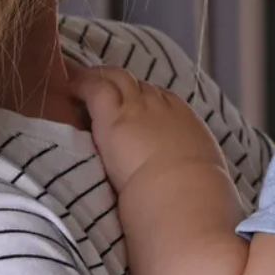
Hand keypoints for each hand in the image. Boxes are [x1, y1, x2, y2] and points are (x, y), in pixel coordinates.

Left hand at [71, 65, 227, 198]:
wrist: (182, 194)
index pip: (163, 99)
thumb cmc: (195, 195)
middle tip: (103, 87)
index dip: (145, 99)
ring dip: (100, 79)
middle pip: (140, 86)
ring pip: (118, 79)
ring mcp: (138, 109)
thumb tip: (192, 178)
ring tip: (80, 81)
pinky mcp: (114, 117)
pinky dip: (82, 84)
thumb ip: (191, 168)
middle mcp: (164, 108)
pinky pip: (96, 88)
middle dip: (122, 85)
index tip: (132, 106)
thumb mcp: (204, 173)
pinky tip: (70, 86)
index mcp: (187, 123)